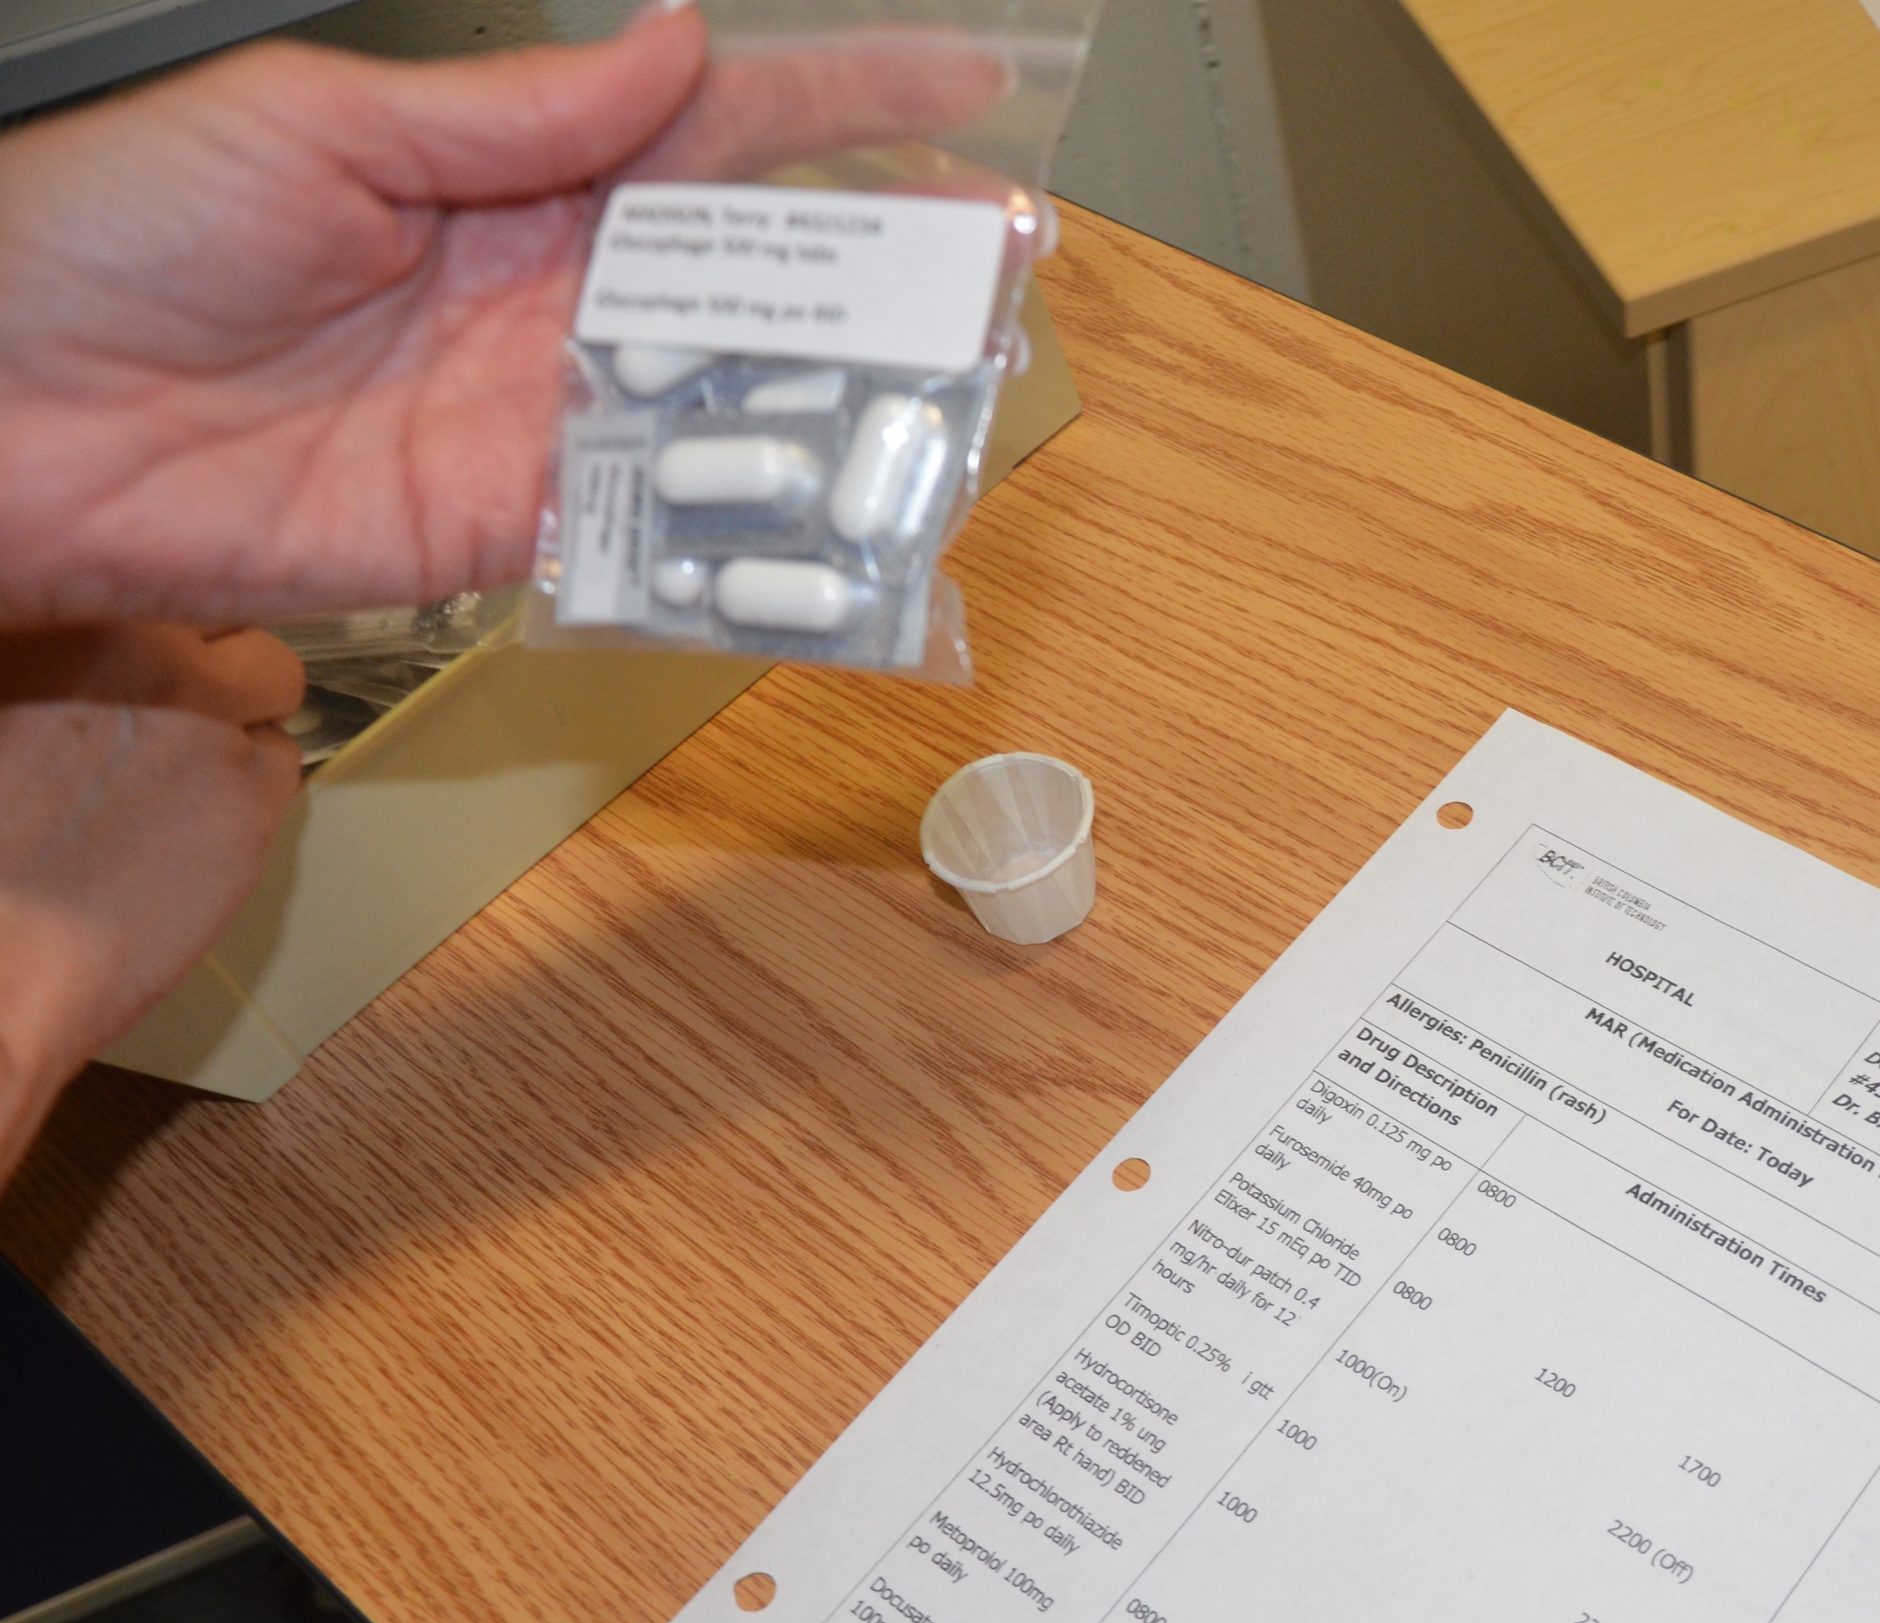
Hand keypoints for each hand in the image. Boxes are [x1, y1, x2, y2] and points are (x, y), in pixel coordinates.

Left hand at [0, 8, 1009, 629]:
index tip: (961, 92)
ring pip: (727, 403)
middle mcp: (543, 289)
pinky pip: (649, 532)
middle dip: (885, 264)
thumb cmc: (106, 234)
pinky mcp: (505, 529)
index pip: (714, 128)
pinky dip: (738, 537)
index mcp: (506, 167)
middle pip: (754, 274)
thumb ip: (510, 113)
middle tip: (1002, 264)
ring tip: (956, 398)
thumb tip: (673, 47)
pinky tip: (825, 529)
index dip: (842, 106)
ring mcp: (534, 414)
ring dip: (842, 405)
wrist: (5, 418)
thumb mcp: (315, 125)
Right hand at [0, 625, 302, 1173]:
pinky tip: (189, 828)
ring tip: (170, 785)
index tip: (153, 657)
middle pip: (236, 622)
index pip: (167, 573)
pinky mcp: (253, 791)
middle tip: (175, 718)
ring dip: (239, 724)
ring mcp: (210, 716)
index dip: (168, 626)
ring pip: (271, 691)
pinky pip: (283, 762)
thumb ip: (58, 652)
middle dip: (216, 664)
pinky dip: (253, 787)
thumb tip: (101, 640)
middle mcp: (145, 645)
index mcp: (70, 612)